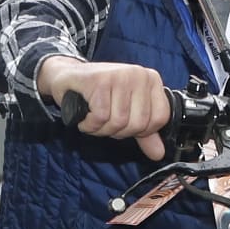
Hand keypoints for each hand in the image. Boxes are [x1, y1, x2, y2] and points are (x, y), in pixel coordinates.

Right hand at [38, 56, 167, 160]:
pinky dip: (90, 125)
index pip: (160, 118)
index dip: (141, 131)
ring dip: (101, 129)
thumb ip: (144, 133)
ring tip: (93, 118)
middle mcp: (138, 74)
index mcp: (151, 80)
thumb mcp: (127, 112)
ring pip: (118, 122)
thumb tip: (159, 154)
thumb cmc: (99, 93)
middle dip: (118, 131)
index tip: (125, 124)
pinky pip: (100, 117)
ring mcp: (119, 75)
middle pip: (138, 123)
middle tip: (104, 122)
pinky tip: (85, 117)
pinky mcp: (99, 81)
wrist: (68, 76)